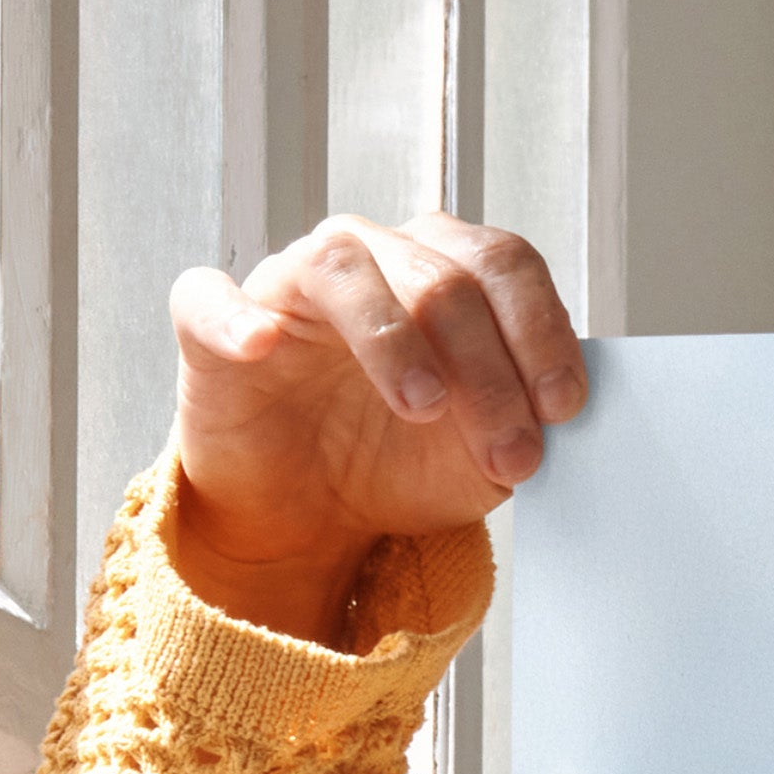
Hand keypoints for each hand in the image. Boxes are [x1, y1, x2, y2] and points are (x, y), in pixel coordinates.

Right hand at [164, 216, 584, 644]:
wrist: (311, 514)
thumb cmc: (399, 463)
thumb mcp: (483, 457)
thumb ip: (524, 424)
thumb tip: (558, 415)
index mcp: (445, 272)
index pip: (504, 265)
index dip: (541, 331)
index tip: (562, 407)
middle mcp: (372, 258)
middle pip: (441, 277)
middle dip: (489, 371)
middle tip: (510, 452)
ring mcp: (290, 284)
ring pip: (343, 268)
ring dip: (393, 339)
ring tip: (424, 407)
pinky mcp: (213, 325)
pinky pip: (210, 298)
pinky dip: (236, 317)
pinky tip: (262, 346)